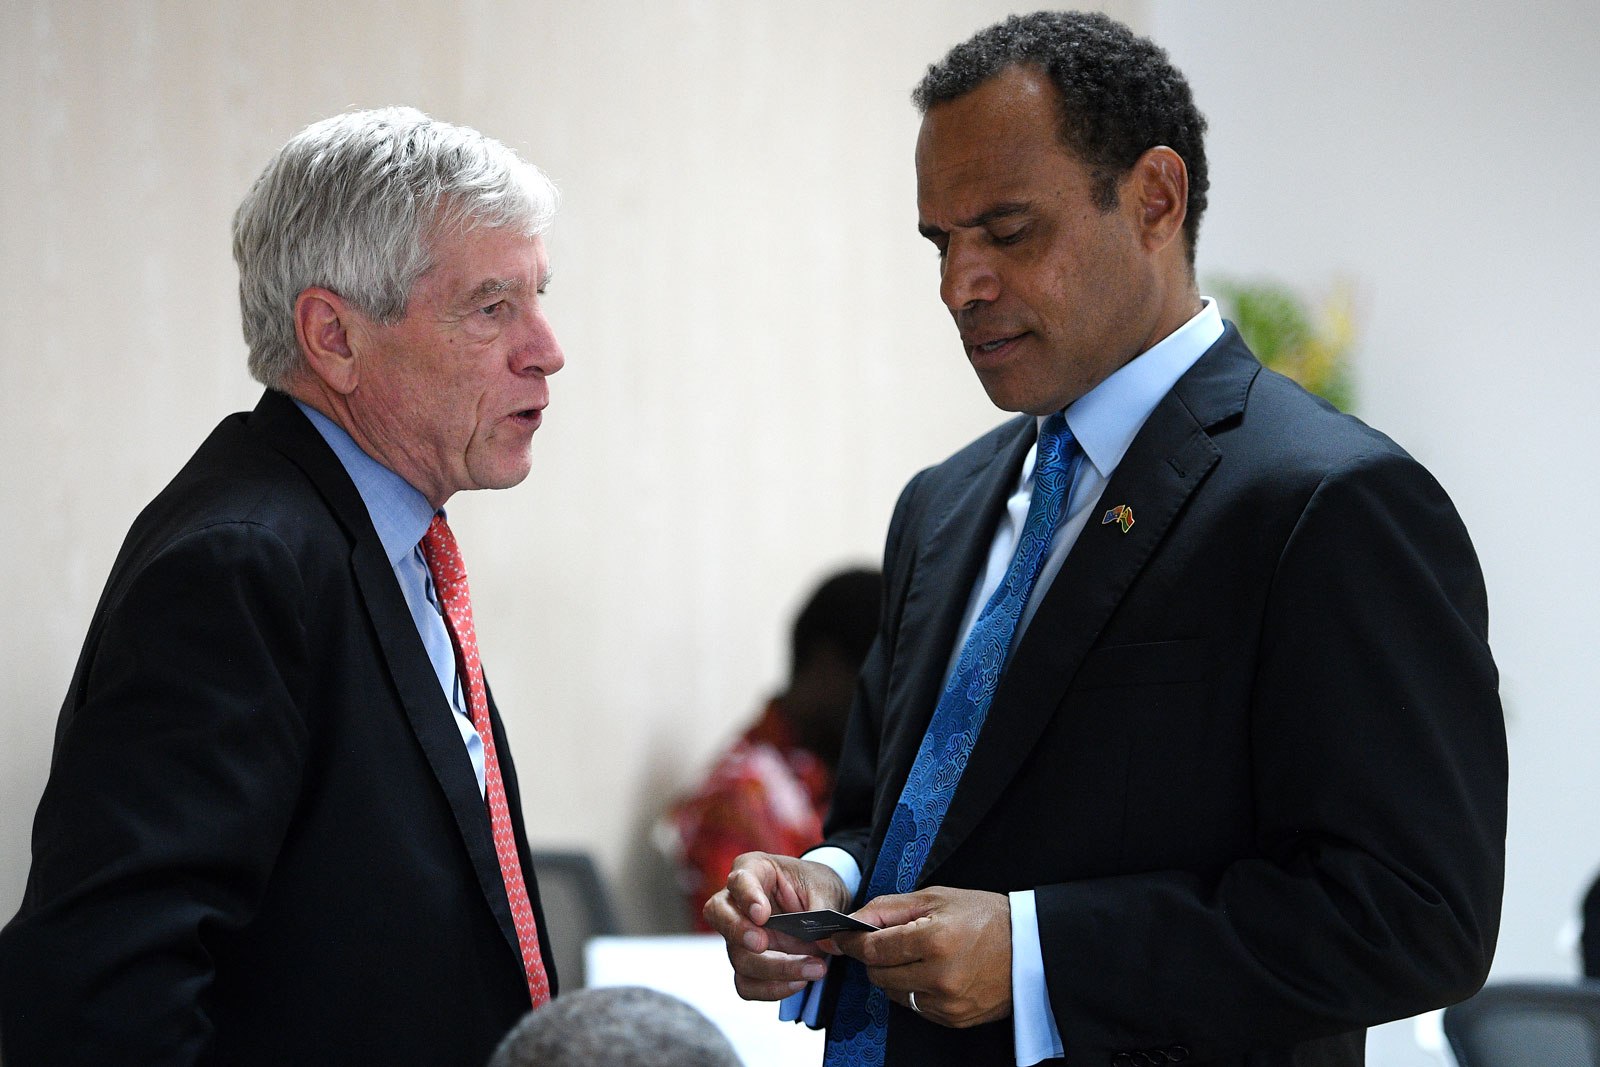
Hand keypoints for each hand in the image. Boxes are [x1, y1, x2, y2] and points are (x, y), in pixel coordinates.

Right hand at [703, 851, 850, 1001]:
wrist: (821, 904)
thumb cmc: (816, 886)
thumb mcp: (825, 888)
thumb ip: (822, 910)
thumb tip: (824, 942)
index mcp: (754, 870)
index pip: (739, 879)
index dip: (746, 897)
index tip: (762, 914)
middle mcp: (738, 902)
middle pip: (719, 915)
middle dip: (738, 932)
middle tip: (761, 944)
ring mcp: (738, 936)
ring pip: (739, 956)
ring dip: (775, 969)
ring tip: (814, 968)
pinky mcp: (748, 962)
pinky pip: (747, 984)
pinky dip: (771, 989)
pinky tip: (799, 983)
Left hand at [831, 886, 1011, 1028]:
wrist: (1031, 949)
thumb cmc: (985, 916)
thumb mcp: (937, 897)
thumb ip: (889, 908)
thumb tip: (853, 921)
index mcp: (935, 940)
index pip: (874, 949)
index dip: (852, 942)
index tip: (841, 937)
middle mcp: (940, 977)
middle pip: (878, 975)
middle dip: (874, 958)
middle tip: (886, 941)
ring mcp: (947, 1003)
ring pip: (894, 994)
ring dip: (894, 975)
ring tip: (916, 955)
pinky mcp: (954, 1019)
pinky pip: (915, 1007)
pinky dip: (915, 990)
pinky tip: (933, 972)